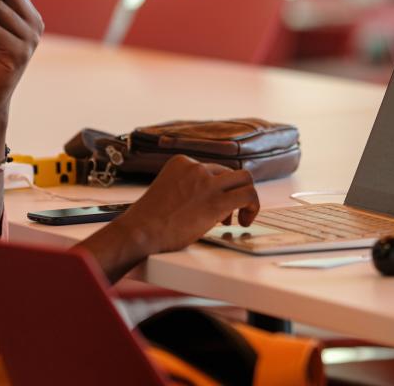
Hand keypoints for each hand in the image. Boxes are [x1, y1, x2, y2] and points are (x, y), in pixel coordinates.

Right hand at [117, 155, 259, 254]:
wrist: (140, 231)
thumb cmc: (149, 220)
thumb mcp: (166, 192)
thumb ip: (186, 189)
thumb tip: (204, 202)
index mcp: (181, 162)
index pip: (212, 169)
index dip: (216, 188)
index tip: (213, 207)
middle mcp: (196, 167)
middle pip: (229, 173)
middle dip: (230, 193)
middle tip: (226, 217)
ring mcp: (207, 182)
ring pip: (245, 179)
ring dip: (247, 197)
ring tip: (240, 218)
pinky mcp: (216, 201)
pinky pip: (248, 195)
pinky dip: (253, 207)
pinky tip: (244, 222)